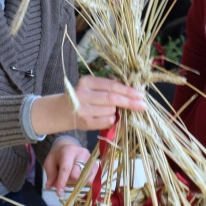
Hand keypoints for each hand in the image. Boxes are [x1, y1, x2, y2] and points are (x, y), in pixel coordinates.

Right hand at [31, 75, 146, 135]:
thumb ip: (109, 86)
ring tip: (115, 111)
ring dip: (118, 111)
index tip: (140, 94)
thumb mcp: (92, 87)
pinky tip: (109, 117)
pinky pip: (107, 121)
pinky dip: (112, 120)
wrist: (62, 111)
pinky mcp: (85, 122)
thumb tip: (133, 89)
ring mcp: (83, 110)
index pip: (111, 85)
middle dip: (130, 102)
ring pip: (111, 111)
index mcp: (87, 82)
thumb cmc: (83, 97)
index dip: (128, 90)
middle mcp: (83, 95)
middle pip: (112, 98)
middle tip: (142, 105)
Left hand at [43, 138, 98, 190]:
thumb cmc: (58, 156)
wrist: (69, 147)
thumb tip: (50, 186)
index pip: (66, 169)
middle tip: (64, 180)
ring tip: (71, 177)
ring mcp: (91, 159)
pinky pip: (92, 180)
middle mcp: (82, 154)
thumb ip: (50, 174)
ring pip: (86, 179)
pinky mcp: (96, 165)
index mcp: (68, 151)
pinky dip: (85, 182)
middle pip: (77, 175)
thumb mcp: (49, 162)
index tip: (59, 193)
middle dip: (69, 182)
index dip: (62, 182)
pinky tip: (79, 178)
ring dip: (77, 183)